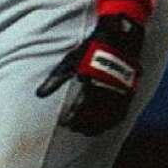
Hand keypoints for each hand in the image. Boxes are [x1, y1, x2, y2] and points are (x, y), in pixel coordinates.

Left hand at [35, 15, 142, 135]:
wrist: (118, 36)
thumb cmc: (91, 48)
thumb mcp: (71, 61)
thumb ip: (56, 79)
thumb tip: (39, 94)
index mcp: (91, 79)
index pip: (80, 106)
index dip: (72, 118)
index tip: (64, 123)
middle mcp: (107, 87)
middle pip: (94, 115)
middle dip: (82, 124)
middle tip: (72, 128)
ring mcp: (119, 91)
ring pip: (107, 118)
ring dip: (95, 127)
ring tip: (85, 131)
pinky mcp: (129, 92)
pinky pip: (120, 114)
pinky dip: (111, 123)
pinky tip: (103, 127)